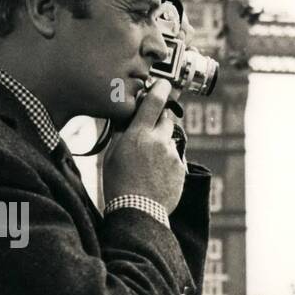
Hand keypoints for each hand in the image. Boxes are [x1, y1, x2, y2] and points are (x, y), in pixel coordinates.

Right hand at [102, 78, 186, 212]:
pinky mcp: (181, 170)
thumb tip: (127, 120)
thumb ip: (123, 135)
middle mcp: (160, 141)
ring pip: (171, 142)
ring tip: (149, 165)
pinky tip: (156, 176)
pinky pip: (176, 160)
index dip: (161, 89)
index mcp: (139, 134)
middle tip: (149, 133)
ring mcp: (173, 156)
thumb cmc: (119, 184)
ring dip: (162, 146)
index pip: (154, 103)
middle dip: (160, 121)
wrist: (138, 211)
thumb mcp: (113, 155)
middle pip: (167, 120)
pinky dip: (168, 164)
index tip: (165, 83)